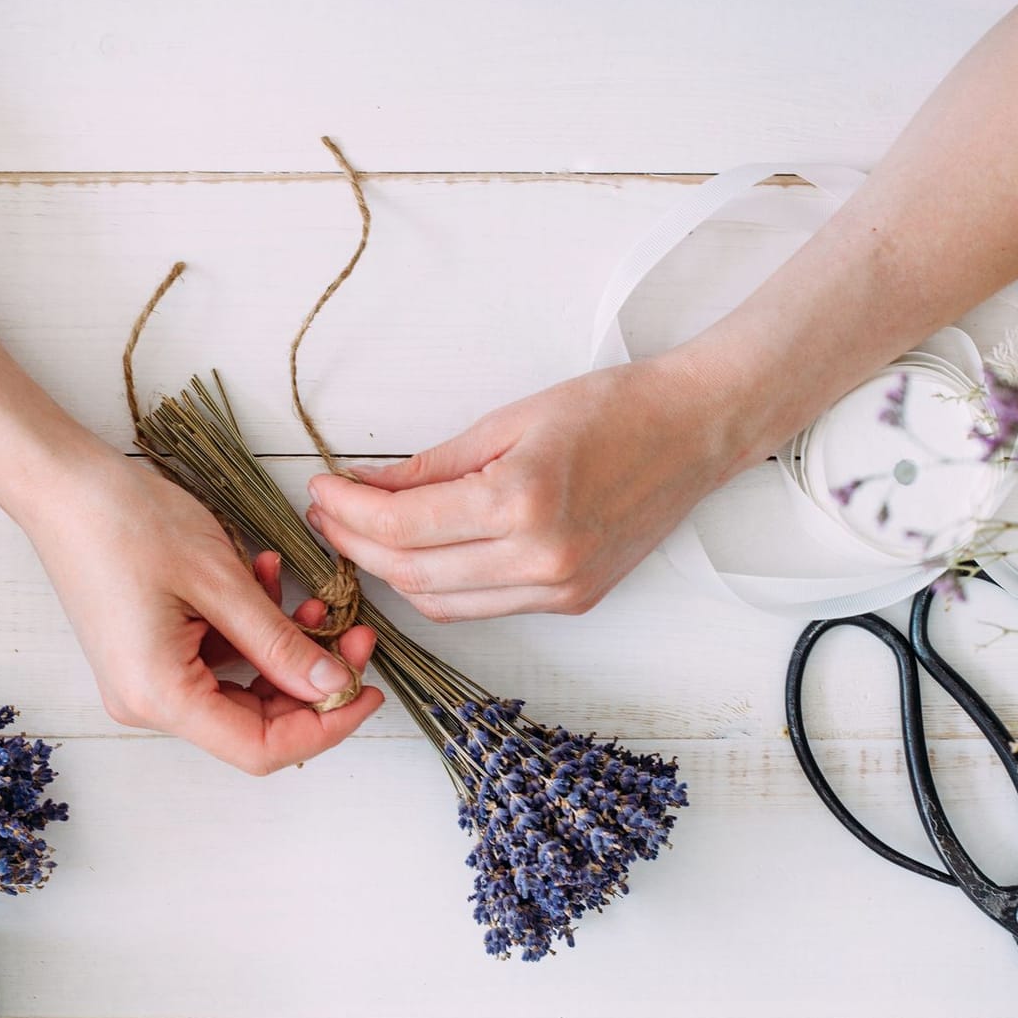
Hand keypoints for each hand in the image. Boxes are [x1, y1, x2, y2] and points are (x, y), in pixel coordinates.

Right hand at [20, 441, 382, 773]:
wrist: (60, 485)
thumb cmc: (126, 522)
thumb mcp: (220, 581)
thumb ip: (279, 643)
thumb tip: (332, 686)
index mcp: (160, 695)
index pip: (259, 748)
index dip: (323, 728)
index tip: (366, 691)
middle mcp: (148, 702)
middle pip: (253, 723)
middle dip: (312, 681)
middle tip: (356, 634)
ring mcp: (145, 679)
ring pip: (241, 688)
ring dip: (284, 648)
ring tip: (312, 596)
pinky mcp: (149, 654)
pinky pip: (216, 660)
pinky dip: (250, 629)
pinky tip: (265, 579)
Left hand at [304, 352, 762, 621]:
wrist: (696, 431)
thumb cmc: (613, 409)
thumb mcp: (509, 420)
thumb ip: (430, 466)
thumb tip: (363, 487)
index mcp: (522, 502)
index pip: (402, 527)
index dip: (347, 512)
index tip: (320, 490)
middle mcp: (541, 558)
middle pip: (412, 574)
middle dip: (355, 546)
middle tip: (328, 513)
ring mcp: (559, 588)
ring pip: (441, 602)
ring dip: (392, 573)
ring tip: (361, 534)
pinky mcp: (572, 601)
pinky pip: (480, 607)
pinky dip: (438, 586)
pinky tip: (417, 555)